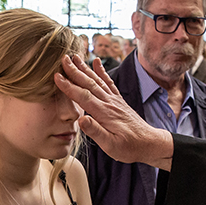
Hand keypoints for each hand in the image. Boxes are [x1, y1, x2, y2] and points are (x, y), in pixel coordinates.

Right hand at [54, 55, 173, 169]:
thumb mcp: (111, 145)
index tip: (56, 76)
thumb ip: (96, 132)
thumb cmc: (129, 147)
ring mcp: (114, 100)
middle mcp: (109, 103)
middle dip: (74, 71)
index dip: (69, 86)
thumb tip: (81, 119)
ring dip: (85, 68)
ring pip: (97, 80)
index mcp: (104, 113)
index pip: (83, 96)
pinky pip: (108, 83)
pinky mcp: (118, 100)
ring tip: (74, 57)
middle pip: (89, 83)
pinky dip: (102, 71)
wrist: (149, 143)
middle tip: (62, 59)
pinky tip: (97, 62)